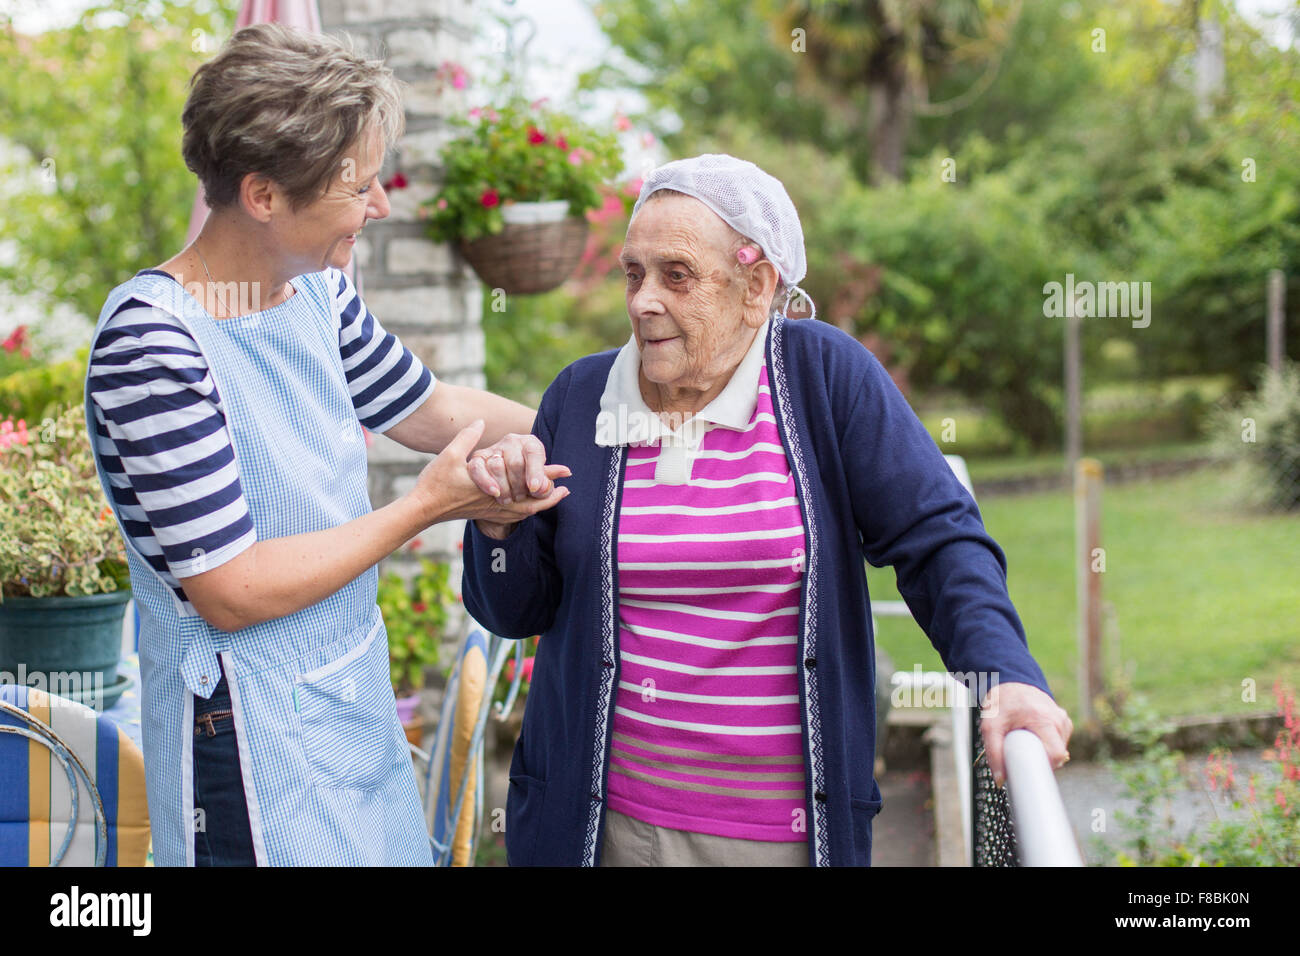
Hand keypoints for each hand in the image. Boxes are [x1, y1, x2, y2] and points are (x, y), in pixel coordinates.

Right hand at [409, 420, 568, 527]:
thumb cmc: (435, 483)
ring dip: (540, 505)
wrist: (423, 509)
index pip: (527, 481)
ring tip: (552, 497)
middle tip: (567, 489)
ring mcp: (490, 511)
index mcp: (492, 487)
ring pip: (523, 512)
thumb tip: (481, 422)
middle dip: (550, 496)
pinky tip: (527, 506)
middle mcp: (495, 502)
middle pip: (532, 504)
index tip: (566, 470)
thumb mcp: (450, 455)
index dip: (547, 475)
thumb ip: (467, 438)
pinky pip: (512, 516)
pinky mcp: (484, 514)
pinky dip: (525, 511)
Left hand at [978, 681, 1072, 786]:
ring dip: (1044, 752)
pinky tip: (1035, 740)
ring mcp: (1063, 720)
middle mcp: (1058, 719)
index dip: (1045, 766)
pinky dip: (1047, 745)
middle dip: (1042, 760)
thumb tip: (1000, 780)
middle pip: (1059, 754)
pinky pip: (1059, 743)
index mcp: (1043, 718)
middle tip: (1023, 755)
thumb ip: (994, 752)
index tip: (1030, 769)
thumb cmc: (1001, 703)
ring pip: (1060, 750)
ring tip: (1027, 744)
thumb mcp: (990, 726)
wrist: (1011, 682)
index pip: (1056, 753)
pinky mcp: (1064, 722)